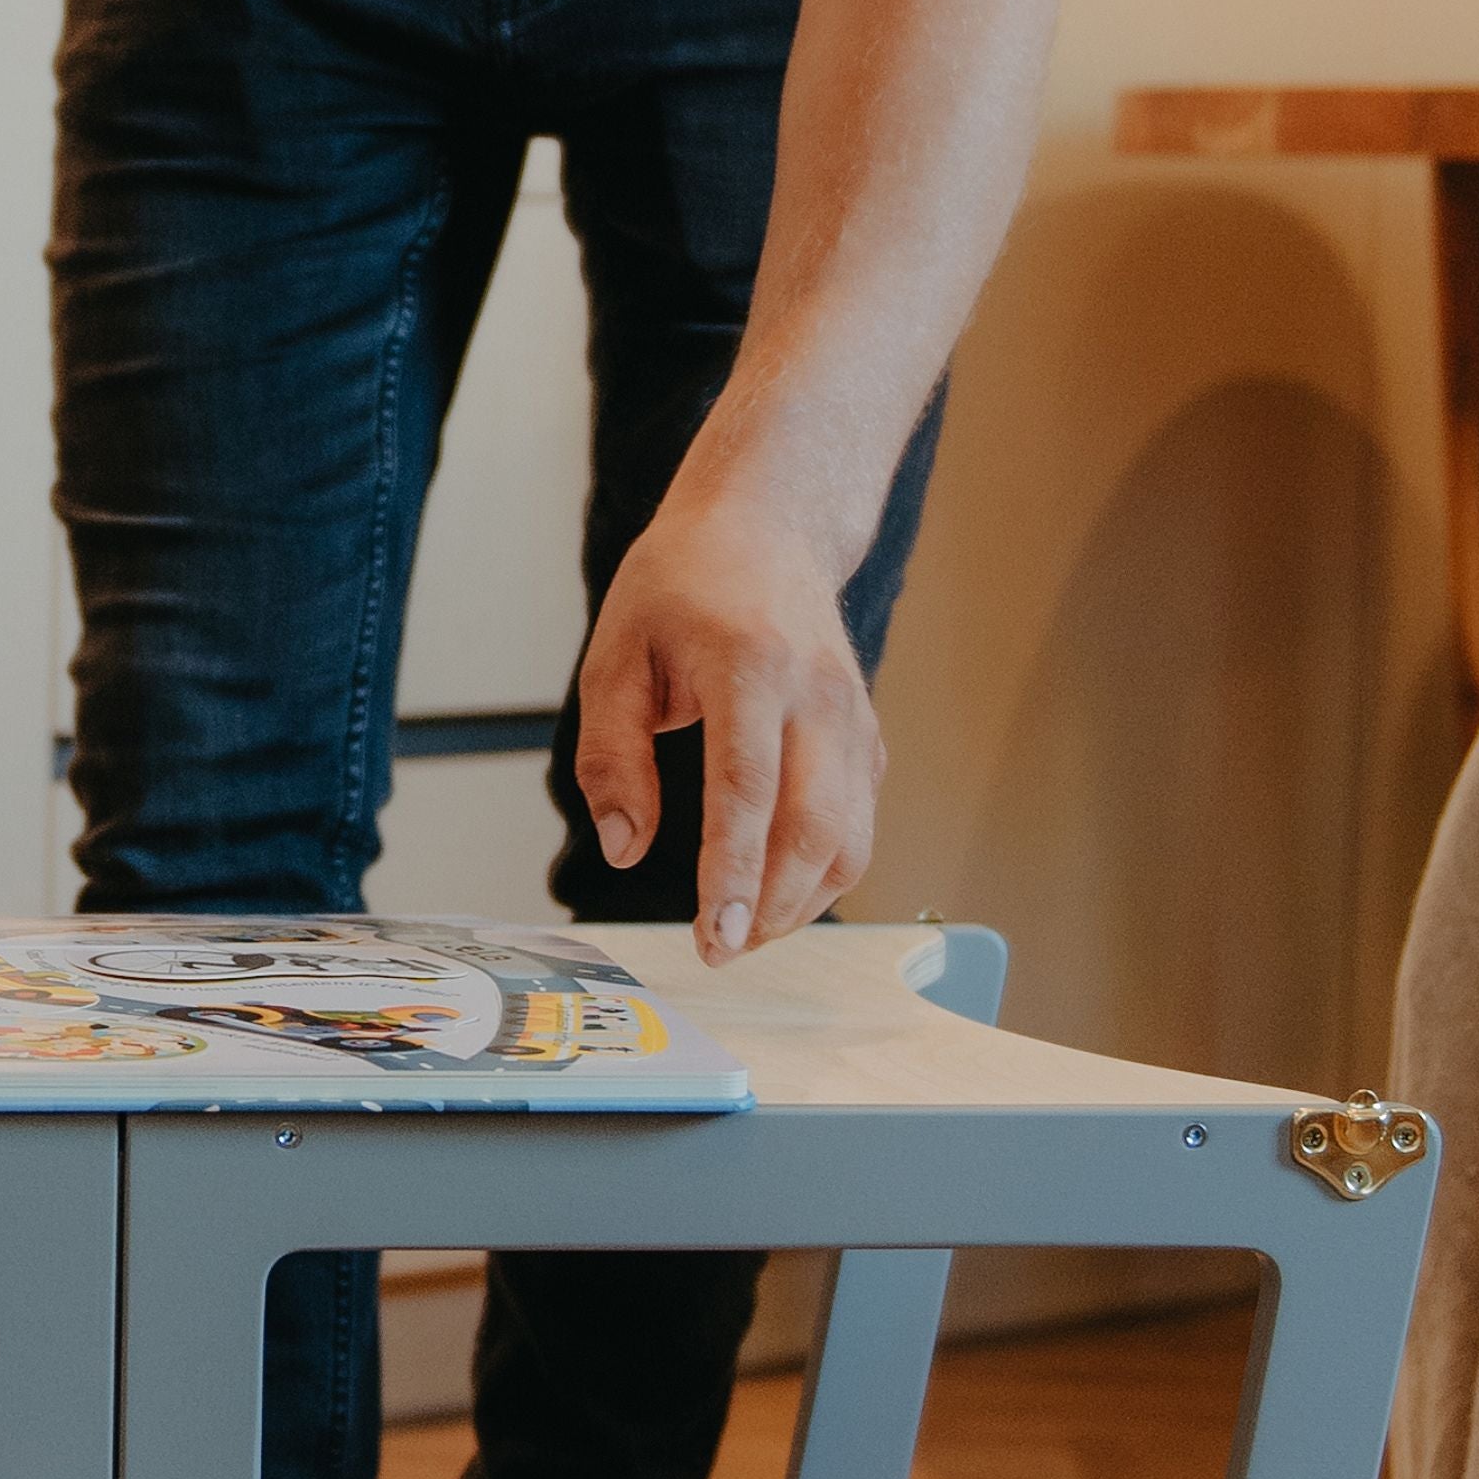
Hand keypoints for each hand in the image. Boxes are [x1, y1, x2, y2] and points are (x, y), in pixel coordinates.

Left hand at [572, 482, 884, 964]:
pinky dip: (827, 868)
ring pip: (851, 834)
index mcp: (749, 664)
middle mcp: (817, 692)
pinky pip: (860, 818)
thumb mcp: (615, 655)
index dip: (734, 873)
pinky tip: (778, 890)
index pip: (747, 789)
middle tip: (723, 951)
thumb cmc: (680, 587)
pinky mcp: (867, 732)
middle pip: (814, 825)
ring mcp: (854, 713)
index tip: (714, 936)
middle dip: (773, 906)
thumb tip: (627, 846)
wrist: (766, 527)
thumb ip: (611, 756)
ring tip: (746, 932)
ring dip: (803, 899)